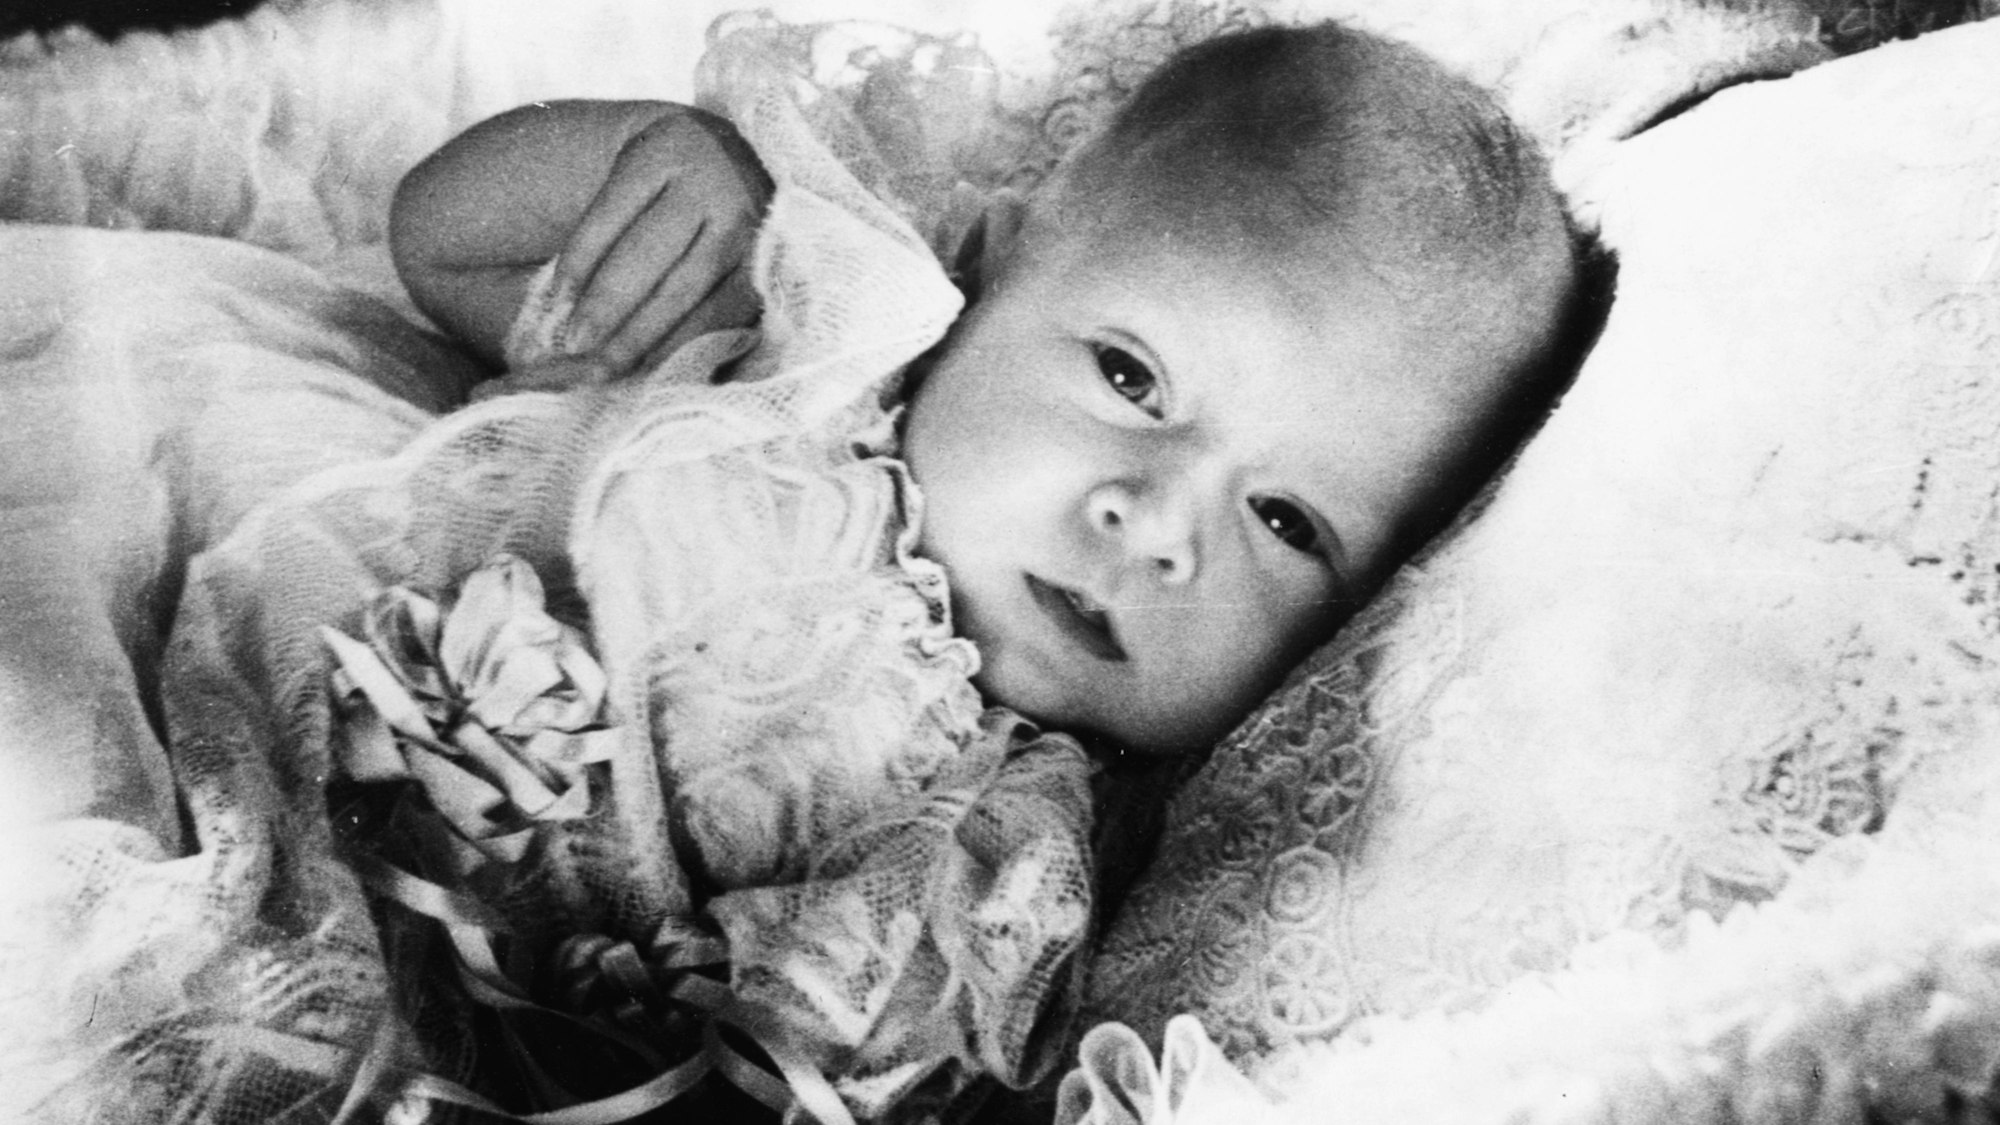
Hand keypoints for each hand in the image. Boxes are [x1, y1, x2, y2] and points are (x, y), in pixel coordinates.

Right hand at [554, 107, 772, 376]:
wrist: (709, 142)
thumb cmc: (719, 230)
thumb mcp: (733, 267)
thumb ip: (713, 316)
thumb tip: (672, 386)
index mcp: (768, 252)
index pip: (719, 313)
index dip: (673, 350)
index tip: (635, 383)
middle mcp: (742, 209)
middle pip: (679, 287)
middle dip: (630, 334)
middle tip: (589, 369)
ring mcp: (701, 176)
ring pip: (643, 253)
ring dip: (602, 302)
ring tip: (570, 339)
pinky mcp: (658, 150)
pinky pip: (610, 212)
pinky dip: (582, 255)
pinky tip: (560, 291)